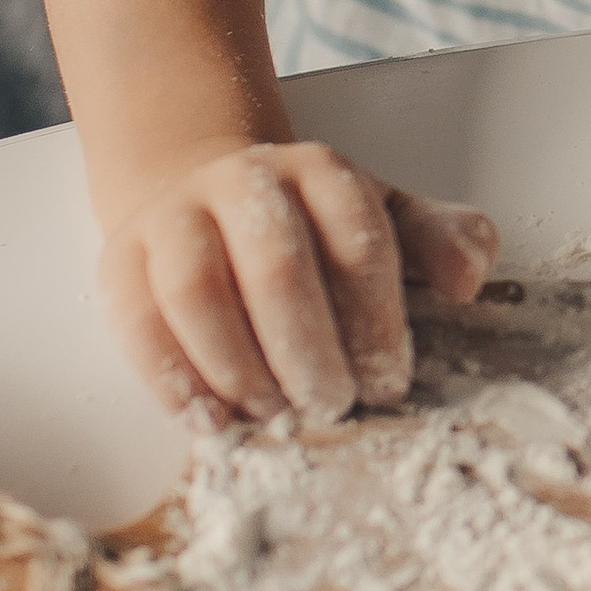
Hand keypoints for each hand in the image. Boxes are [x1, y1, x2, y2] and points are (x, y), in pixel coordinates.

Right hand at [99, 139, 496, 423]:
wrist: (200, 194)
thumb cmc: (306, 227)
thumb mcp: (383, 218)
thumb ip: (438, 240)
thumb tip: (468, 277)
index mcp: (320, 172)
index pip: (357, 238)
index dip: (376, 318)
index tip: (389, 382)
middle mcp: (244, 181)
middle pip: (277, 266)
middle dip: (309, 350)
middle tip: (331, 407)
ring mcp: (175, 217)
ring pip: (198, 291)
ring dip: (239, 367)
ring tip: (272, 415)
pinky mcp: (122, 260)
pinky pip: (137, 321)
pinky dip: (173, 379)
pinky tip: (210, 419)